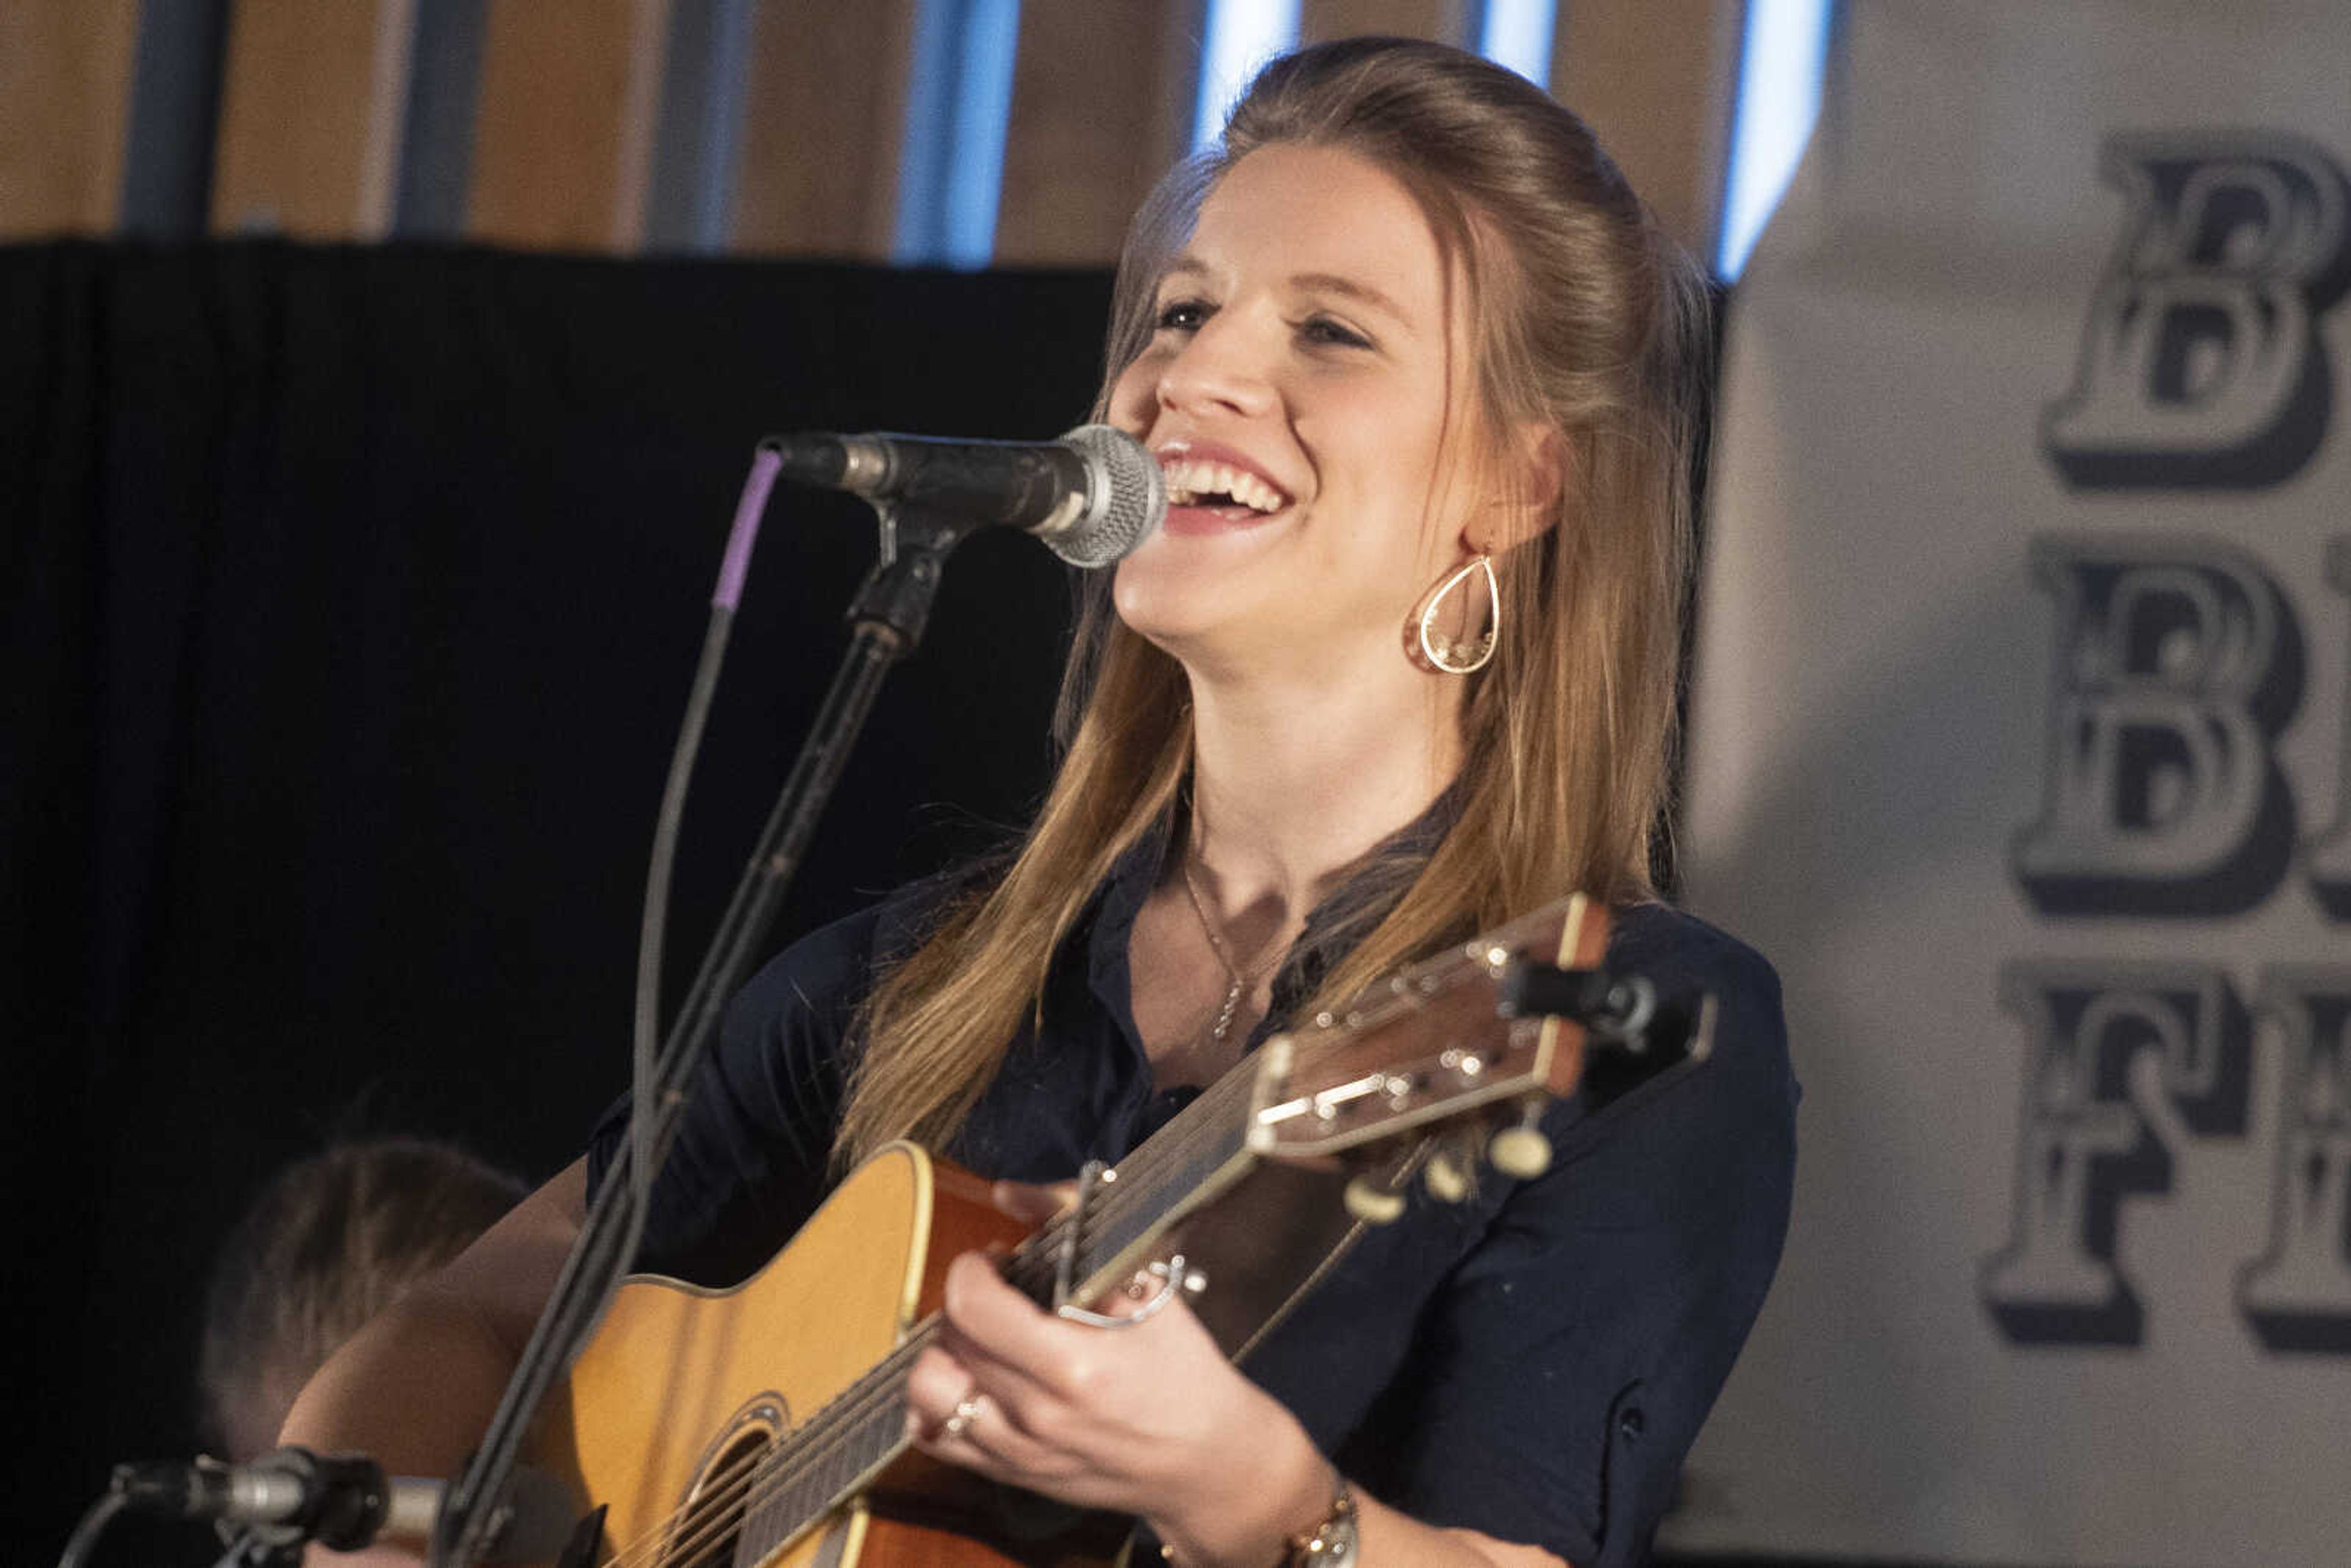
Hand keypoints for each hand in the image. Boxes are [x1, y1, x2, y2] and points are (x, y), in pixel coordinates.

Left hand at [903, 1247, 1329, 1564]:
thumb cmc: (1182, 1369)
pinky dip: (935, 1406)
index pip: (971, 1307)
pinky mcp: (1013, 1475)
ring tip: (979, 1338)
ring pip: (927, 1392)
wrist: (1206, 1460)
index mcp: (1074, 1364)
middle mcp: (1037, 1414)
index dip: (971, 1269)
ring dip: (943, 1352)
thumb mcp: (1148, 1286)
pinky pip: (936, 1440)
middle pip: (950, 1341)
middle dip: (966, 1301)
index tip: (994, 1261)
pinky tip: (969, 1381)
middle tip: (999, 1290)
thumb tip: (1008, 1192)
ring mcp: (1020, 1452)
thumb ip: (1076, 1223)